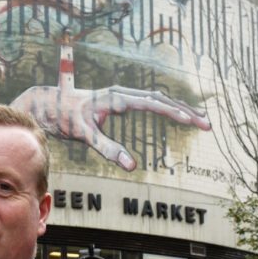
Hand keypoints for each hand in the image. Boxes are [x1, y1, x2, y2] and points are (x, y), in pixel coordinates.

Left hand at [10, 84, 210, 170]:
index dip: (171, 113)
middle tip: (207, 125)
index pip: (150, 103)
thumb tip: (132, 165)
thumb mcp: (85, 135)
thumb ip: (107, 149)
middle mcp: (122, 93)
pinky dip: (169, 108)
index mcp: (115, 98)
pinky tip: (181, 115)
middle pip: (161, 99)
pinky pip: (152, 101)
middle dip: (185, 112)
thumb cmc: (66, 118)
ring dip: (181, 109)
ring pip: (159, 98)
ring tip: (203, 120)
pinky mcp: (123, 100)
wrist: (50, 104)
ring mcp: (123, 95)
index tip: (190, 122)